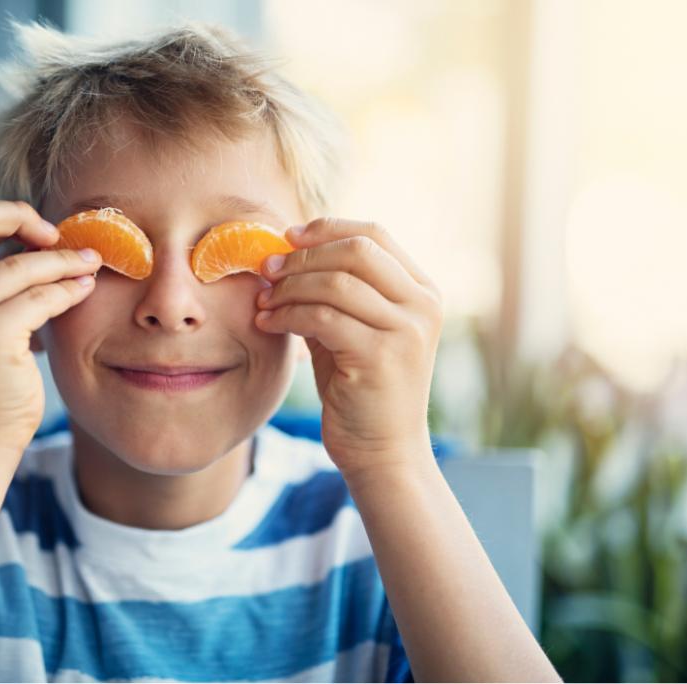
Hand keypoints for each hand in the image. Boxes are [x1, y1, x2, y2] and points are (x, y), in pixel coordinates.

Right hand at [0, 201, 101, 459]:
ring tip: (90, 266)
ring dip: (63, 262)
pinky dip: (69, 291)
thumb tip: (43, 240)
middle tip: (62, 237)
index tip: (41, 233)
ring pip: (21, 265)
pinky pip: (42, 298)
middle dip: (23, 217)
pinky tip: (85, 291)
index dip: (6, 216)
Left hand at [255, 217, 442, 476]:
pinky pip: (323, 317)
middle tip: (267, 269)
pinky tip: (268, 323)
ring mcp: (406, 330)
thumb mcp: (352, 328)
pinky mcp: (381, 356)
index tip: (287, 237)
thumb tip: (286, 250)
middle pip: (357, 251)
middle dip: (304, 256)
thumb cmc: (360, 389)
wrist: (382, 451)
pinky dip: (288, 314)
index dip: (327, 229)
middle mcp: (422, 305)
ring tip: (263, 302)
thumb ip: (333, 290)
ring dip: (289, 287)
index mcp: (421, 290)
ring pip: (336, 283)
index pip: (375, 234)